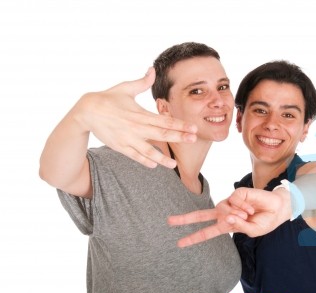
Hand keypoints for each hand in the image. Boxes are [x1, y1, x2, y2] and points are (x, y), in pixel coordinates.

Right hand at [75, 67, 197, 168]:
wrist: (86, 111)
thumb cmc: (107, 98)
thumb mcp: (125, 88)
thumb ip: (142, 82)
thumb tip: (153, 69)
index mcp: (140, 113)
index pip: (164, 120)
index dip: (180, 124)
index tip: (193, 128)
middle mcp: (136, 128)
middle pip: (161, 135)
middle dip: (179, 137)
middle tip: (193, 140)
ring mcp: (128, 139)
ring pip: (148, 151)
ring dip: (162, 158)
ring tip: (173, 164)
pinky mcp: (120, 147)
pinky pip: (135, 157)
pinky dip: (145, 161)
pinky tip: (155, 165)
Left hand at [168, 187, 291, 246]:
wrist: (278, 208)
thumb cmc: (265, 221)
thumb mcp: (253, 231)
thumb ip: (239, 226)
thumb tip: (227, 218)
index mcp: (227, 224)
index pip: (207, 231)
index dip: (194, 237)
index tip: (180, 243)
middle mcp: (226, 213)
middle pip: (202, 215)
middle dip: (185, 219)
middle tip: (169, 222)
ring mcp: (230, 202)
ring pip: (221, 209)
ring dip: (236, 215)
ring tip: (248, 215)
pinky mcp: (237, 193)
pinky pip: (234, 201)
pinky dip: (243, 207)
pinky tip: (251, 208)